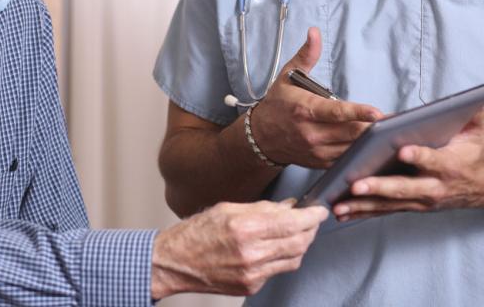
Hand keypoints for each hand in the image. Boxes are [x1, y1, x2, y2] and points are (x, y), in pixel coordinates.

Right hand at [151, 200, 327, 298]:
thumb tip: (289, 206)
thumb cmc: (196, 232)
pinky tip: (277, 247)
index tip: (319, 210)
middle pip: (299, 243)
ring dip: (301, 245)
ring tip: (298, 232)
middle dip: (311, 230)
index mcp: (244, 228)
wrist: (175, 262)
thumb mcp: (227, 209)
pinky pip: (278, 270)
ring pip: (293, 259)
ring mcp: (252, 273)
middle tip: (312, 220)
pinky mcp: (251, 286)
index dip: (311, 216)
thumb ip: (262, 208)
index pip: (292, 223)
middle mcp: (251, 253)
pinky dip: (283, 257)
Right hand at [251, 28, 382, 168]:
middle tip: (397, 121)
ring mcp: (316, 150)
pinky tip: (376, 147)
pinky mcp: (321, 162)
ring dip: (372, 141)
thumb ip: (306, 55)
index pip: (336, 112)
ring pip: (352, 148)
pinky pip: (347, 160)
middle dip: (375, 127)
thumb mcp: (287, 76)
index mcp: (304, 110)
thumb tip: (314, 32)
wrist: (260, 136)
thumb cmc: (277, 104)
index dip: (358, 112)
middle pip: (351, 132)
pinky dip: (362, 154)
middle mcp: (311, 132)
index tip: (377, 112)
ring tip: (392, 133)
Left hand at [334, 109, 483, 220]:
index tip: (404, 151)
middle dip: (379, 187)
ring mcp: (422, 200)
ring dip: (363, 205)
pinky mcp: (412, 205)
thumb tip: (467, 99)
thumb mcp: (477, 132)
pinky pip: (385, 210)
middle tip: (357, 185)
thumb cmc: (474, 154)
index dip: (420, 156)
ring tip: (339, 205)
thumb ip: (469, 116)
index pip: (434, 160)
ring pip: (390, 203)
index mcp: (449, 165)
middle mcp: (434, 187)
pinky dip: (363, 212)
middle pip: (405, 187)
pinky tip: (342, 213)